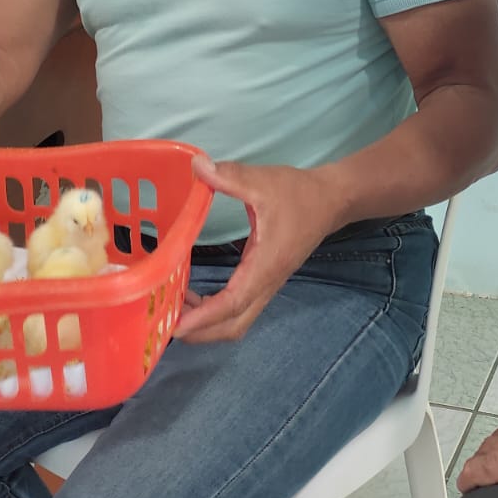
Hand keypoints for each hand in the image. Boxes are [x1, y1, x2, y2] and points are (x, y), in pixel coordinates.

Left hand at [171, 155, 343, 342]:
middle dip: (201, 331)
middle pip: (233, 325)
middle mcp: (267, 282)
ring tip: (174, 308)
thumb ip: (230, 176)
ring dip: (207, 323)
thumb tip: (198, 166)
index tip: (176, 326)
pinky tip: (194, 295)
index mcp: (266, 264)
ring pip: (237, 320)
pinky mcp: (265, 279)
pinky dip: (215, 310)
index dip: (204, 317)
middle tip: (165, 323)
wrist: (332, 200)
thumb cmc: (299, 193)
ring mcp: (267, 284)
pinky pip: (238, 307)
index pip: (234, 302)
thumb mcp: (264, 181)